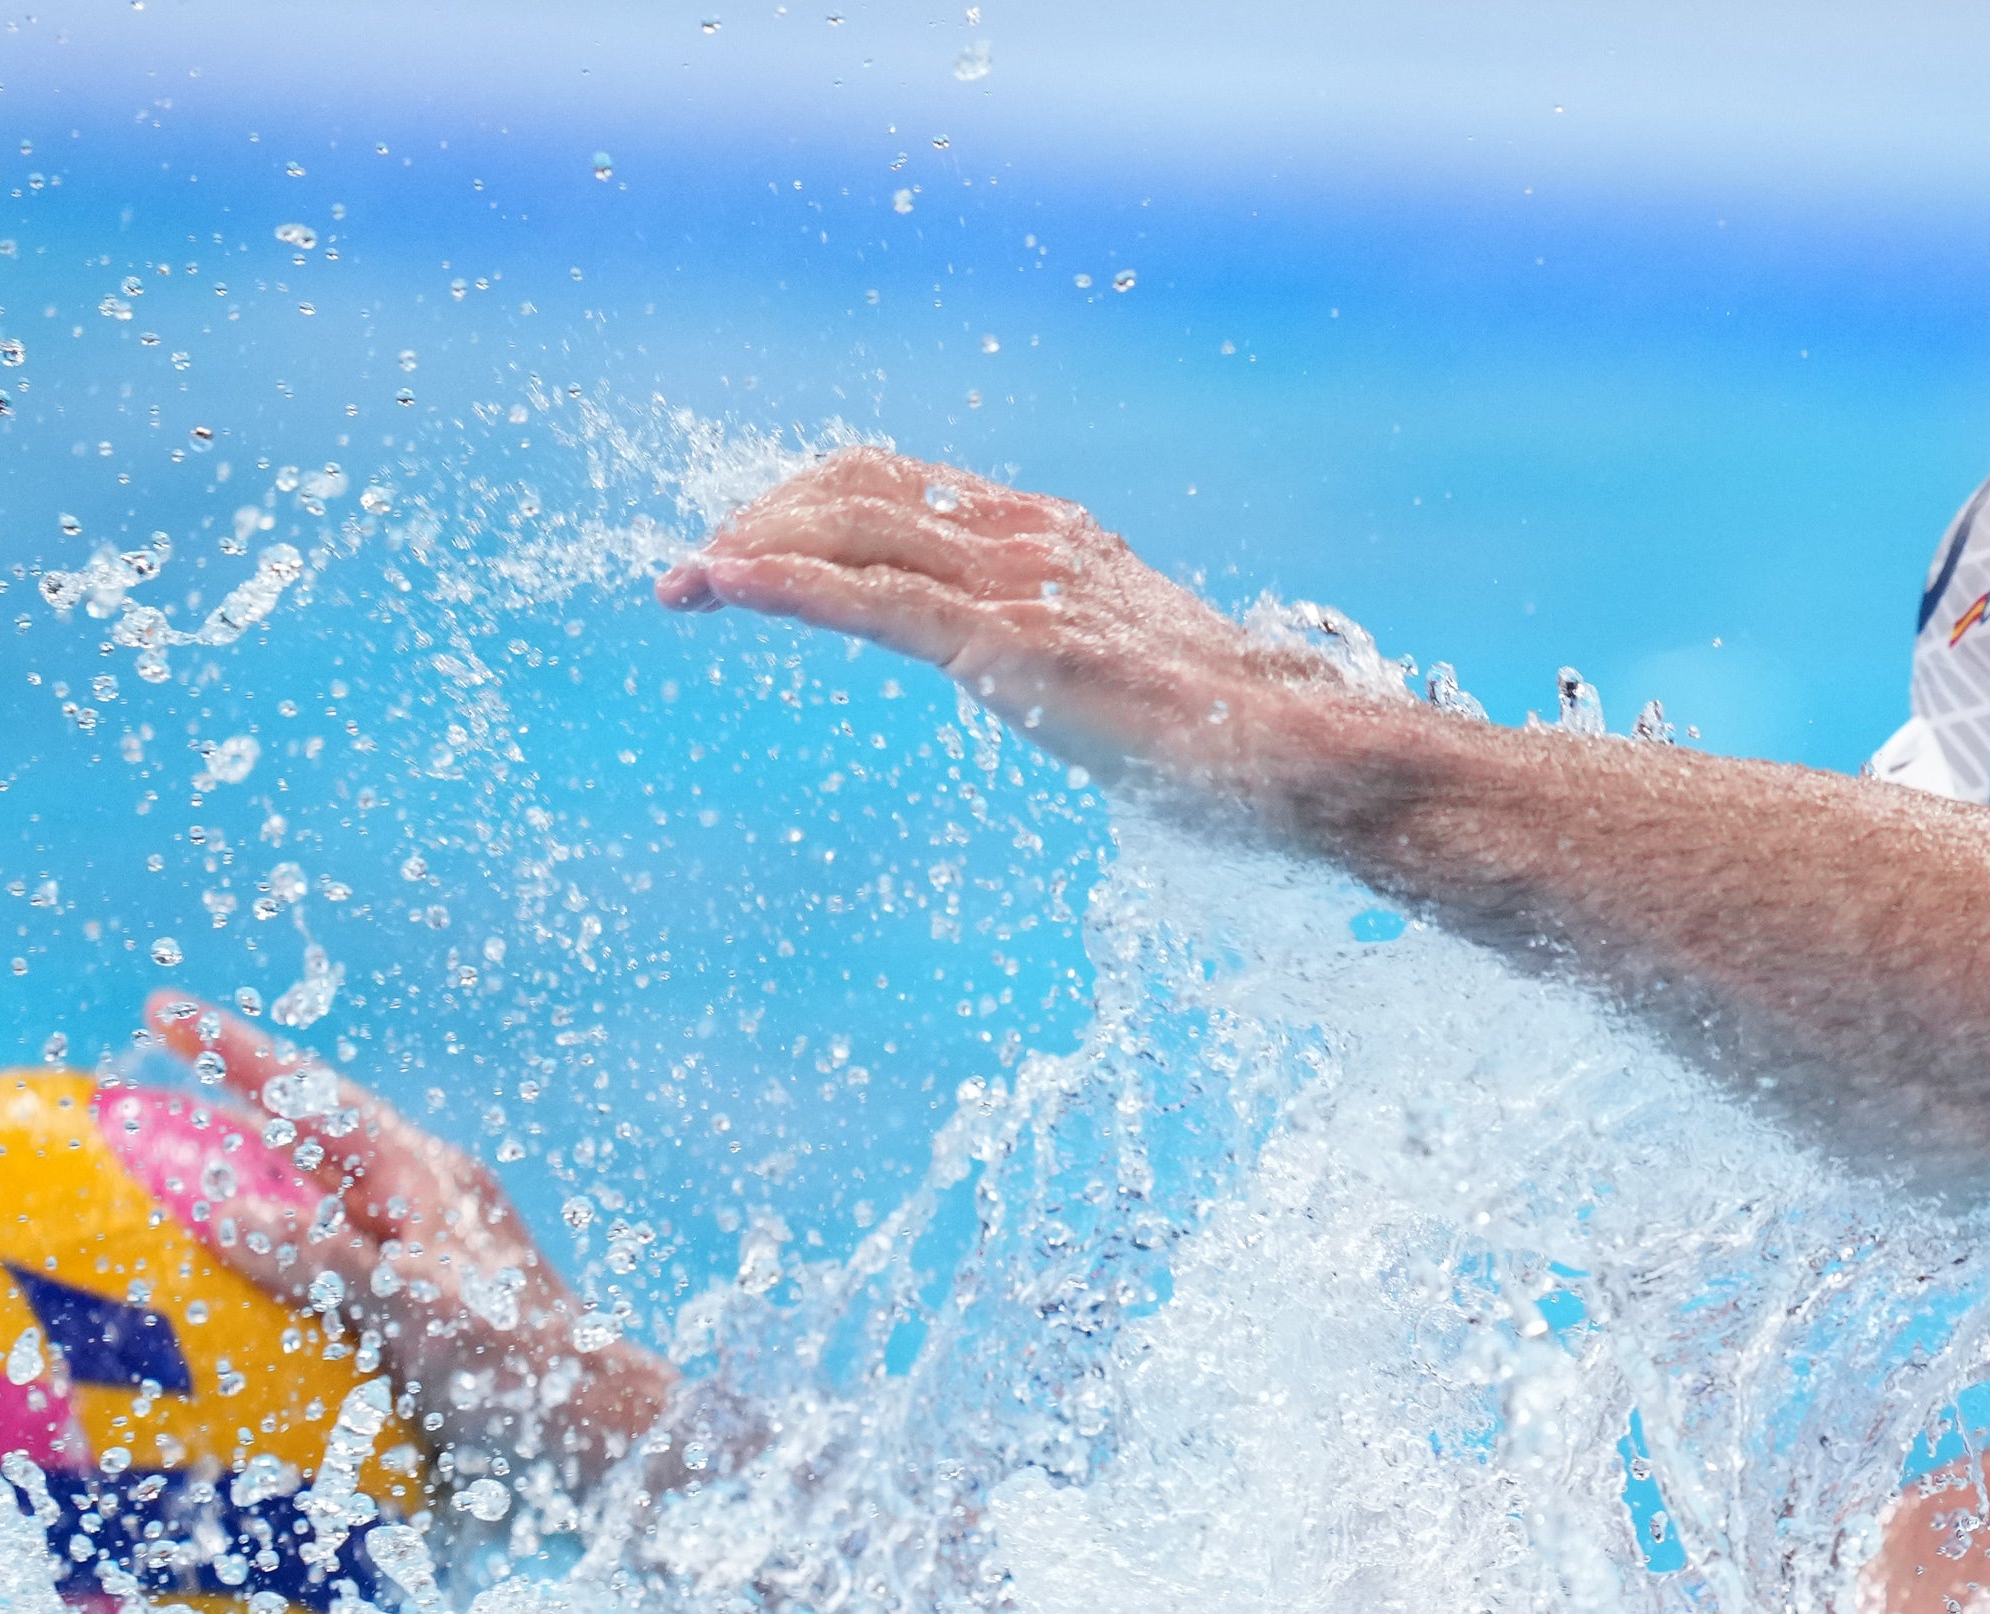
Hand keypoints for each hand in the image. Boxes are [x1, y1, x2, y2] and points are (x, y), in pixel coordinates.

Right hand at [147, 992, 676, 1498]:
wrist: (595, 1441)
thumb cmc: (523, 1368)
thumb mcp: (415, 1304)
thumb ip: (319, 1257)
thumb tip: (220, 1212)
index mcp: (424, 1177)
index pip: (313, 1094)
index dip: (234, 1050)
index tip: (160, 1011)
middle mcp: (414, 1210)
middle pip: (297, 1146)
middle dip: (218, 1124)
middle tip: (130, 1113)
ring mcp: (408, 1265)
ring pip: (300, 1218)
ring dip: (232, 1212)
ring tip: (146, 1212)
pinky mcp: (403, 1324)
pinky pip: (311, 1289)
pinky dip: (260, 1291)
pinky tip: (211, 1320)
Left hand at [654, 447, 1339, 795]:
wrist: (1305, 756)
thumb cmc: (1229, 738)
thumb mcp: (1123, 671)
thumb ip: (1063, 656)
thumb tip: (1041, 686)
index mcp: (1052, 535)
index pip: (899, 482)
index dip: (810, 501)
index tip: (748, 545)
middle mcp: (1028, 537)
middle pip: (856, 485)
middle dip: (762, 516)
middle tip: (696, 570)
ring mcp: (1017, 586)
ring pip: (846, 525)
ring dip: (749, 543)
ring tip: (685, 580)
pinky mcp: (1007, 648)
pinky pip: (865, 598)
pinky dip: (776, 582)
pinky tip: (715, 586)